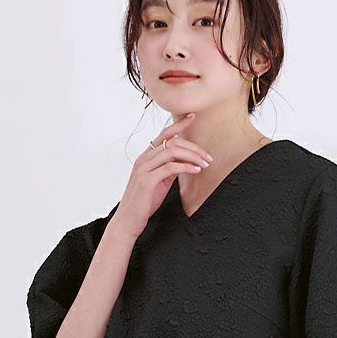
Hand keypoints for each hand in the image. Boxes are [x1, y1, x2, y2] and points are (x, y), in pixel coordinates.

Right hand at [112, 112, 212, 237]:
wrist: (128, 220)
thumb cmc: (143, 203)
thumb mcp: (158, 182)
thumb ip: (168, 170)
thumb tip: (184, 162)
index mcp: (145, 157)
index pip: (163, 135)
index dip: (178, 125)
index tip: (192, 117)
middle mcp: (143, 159)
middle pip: (172, 142)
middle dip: (193, 148)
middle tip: (208, 157)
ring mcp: (144, 169)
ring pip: (172, 151)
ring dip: (192, 156)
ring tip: (204, 164)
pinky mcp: (147, 180)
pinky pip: (170, 167)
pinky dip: (186, 167)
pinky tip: (196, 171)